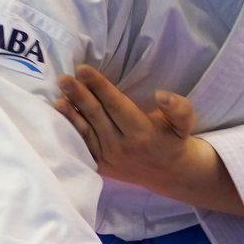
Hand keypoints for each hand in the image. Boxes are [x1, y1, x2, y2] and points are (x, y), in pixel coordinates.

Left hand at [55, 65, 242, 214]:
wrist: (168, 174)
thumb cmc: (173, 141)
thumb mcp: (184, 124)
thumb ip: (178, 108)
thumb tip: (161, 94)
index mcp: (142, 133)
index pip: (115, 105)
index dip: (99, 86)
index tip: (83, 69)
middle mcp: (122, 146)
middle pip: (97, 116)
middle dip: (80, 95)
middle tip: (64, 78)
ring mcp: (108, 158)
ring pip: (86, 131)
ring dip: (71, 112)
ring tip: (59, 94)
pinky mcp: (100, 166)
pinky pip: (82, 145)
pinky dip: (70, 129)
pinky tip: (61, 114)